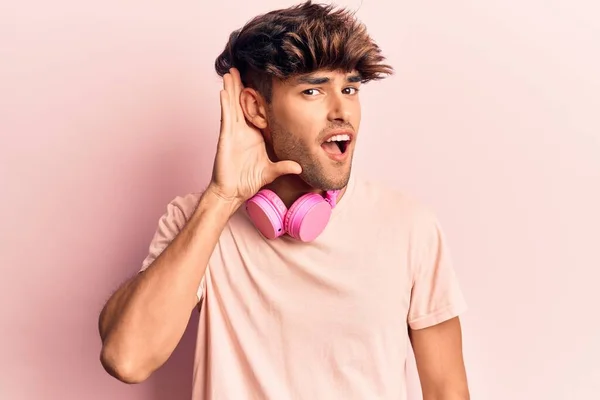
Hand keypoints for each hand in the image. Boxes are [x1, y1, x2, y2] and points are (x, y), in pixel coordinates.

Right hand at [208, 68, 301, 205]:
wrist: (233, 192)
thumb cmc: (247, 181)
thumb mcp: (270, 172)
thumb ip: (283, 167)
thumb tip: (299, 167)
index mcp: (253, 135)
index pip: (254, 112)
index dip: (254, 97)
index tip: (258, 81)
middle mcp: (242, 131)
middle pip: (240, 103)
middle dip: (239, 86)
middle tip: (239, 67)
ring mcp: (232, 133)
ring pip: (232, 106)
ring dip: (230, 89)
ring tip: (230, 72)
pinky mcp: (226, 138)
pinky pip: (226, 118)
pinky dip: (225, 104)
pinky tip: (224, 91)